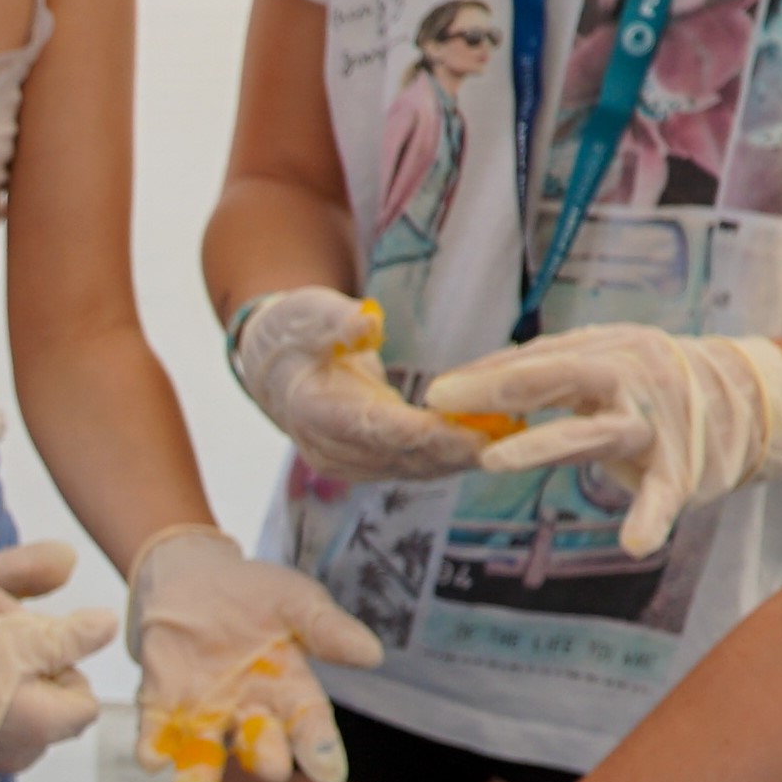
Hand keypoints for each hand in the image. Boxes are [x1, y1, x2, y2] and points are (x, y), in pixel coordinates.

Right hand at [0, 600, 119, 781]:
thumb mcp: (9, 638)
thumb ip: (64, 635)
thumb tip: (108, 626)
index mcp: (46, 726)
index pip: (83, 698)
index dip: (61, 665)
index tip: (25, 646)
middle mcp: (21, 756)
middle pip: (49, 714)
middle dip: (32, 681)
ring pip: (12, 726)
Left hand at [124, 528, 382, 781]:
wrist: (190, 574)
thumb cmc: (253, 593)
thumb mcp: (295, 600)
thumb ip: (327, 628)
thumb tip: (372, 653)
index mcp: (289, 690)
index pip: (309, 724)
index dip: (320, 749)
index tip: (331, 776)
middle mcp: (249, 712)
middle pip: (261, 744)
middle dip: (266, 757)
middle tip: (273, 768)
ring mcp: (204, 713)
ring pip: (206, 755)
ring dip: (199, 777)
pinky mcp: (162, 706)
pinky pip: (157, 735)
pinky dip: (152, 748)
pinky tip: (150, 758)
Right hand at [225, 289, 485, 480]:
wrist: (275, 367)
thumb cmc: (295, 332)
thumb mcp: (309, 312)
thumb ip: (337, 320)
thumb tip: (366, 324)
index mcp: (312, 410)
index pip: (373, 428)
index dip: (422, 433)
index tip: (466, 431)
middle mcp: (326, 448)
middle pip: (398, 457)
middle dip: (452, 451)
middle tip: (505, 438)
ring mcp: (344, 463)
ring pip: (408, 469)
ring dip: (456, 459)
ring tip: (506, 441)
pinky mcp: (364, 466)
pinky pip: (410, 467)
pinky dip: (446, 458)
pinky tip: (484, 445)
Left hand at [423, 325, 781, 560]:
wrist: (750, 399)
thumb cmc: (660, 383)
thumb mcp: (611, 361)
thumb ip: (557, 371)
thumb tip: (480, 381)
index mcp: (609, 352)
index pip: (539, 358)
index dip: (486, 373)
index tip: (437, 390)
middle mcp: (631, 379)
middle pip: (560, 377)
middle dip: (500, 389)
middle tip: (446, 404)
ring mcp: (655, 424)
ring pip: (594, 432)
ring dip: (541, 444)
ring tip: (492, 461)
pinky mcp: (681, 468)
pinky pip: (663, 495)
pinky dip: (651, 519)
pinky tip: (635, 544)